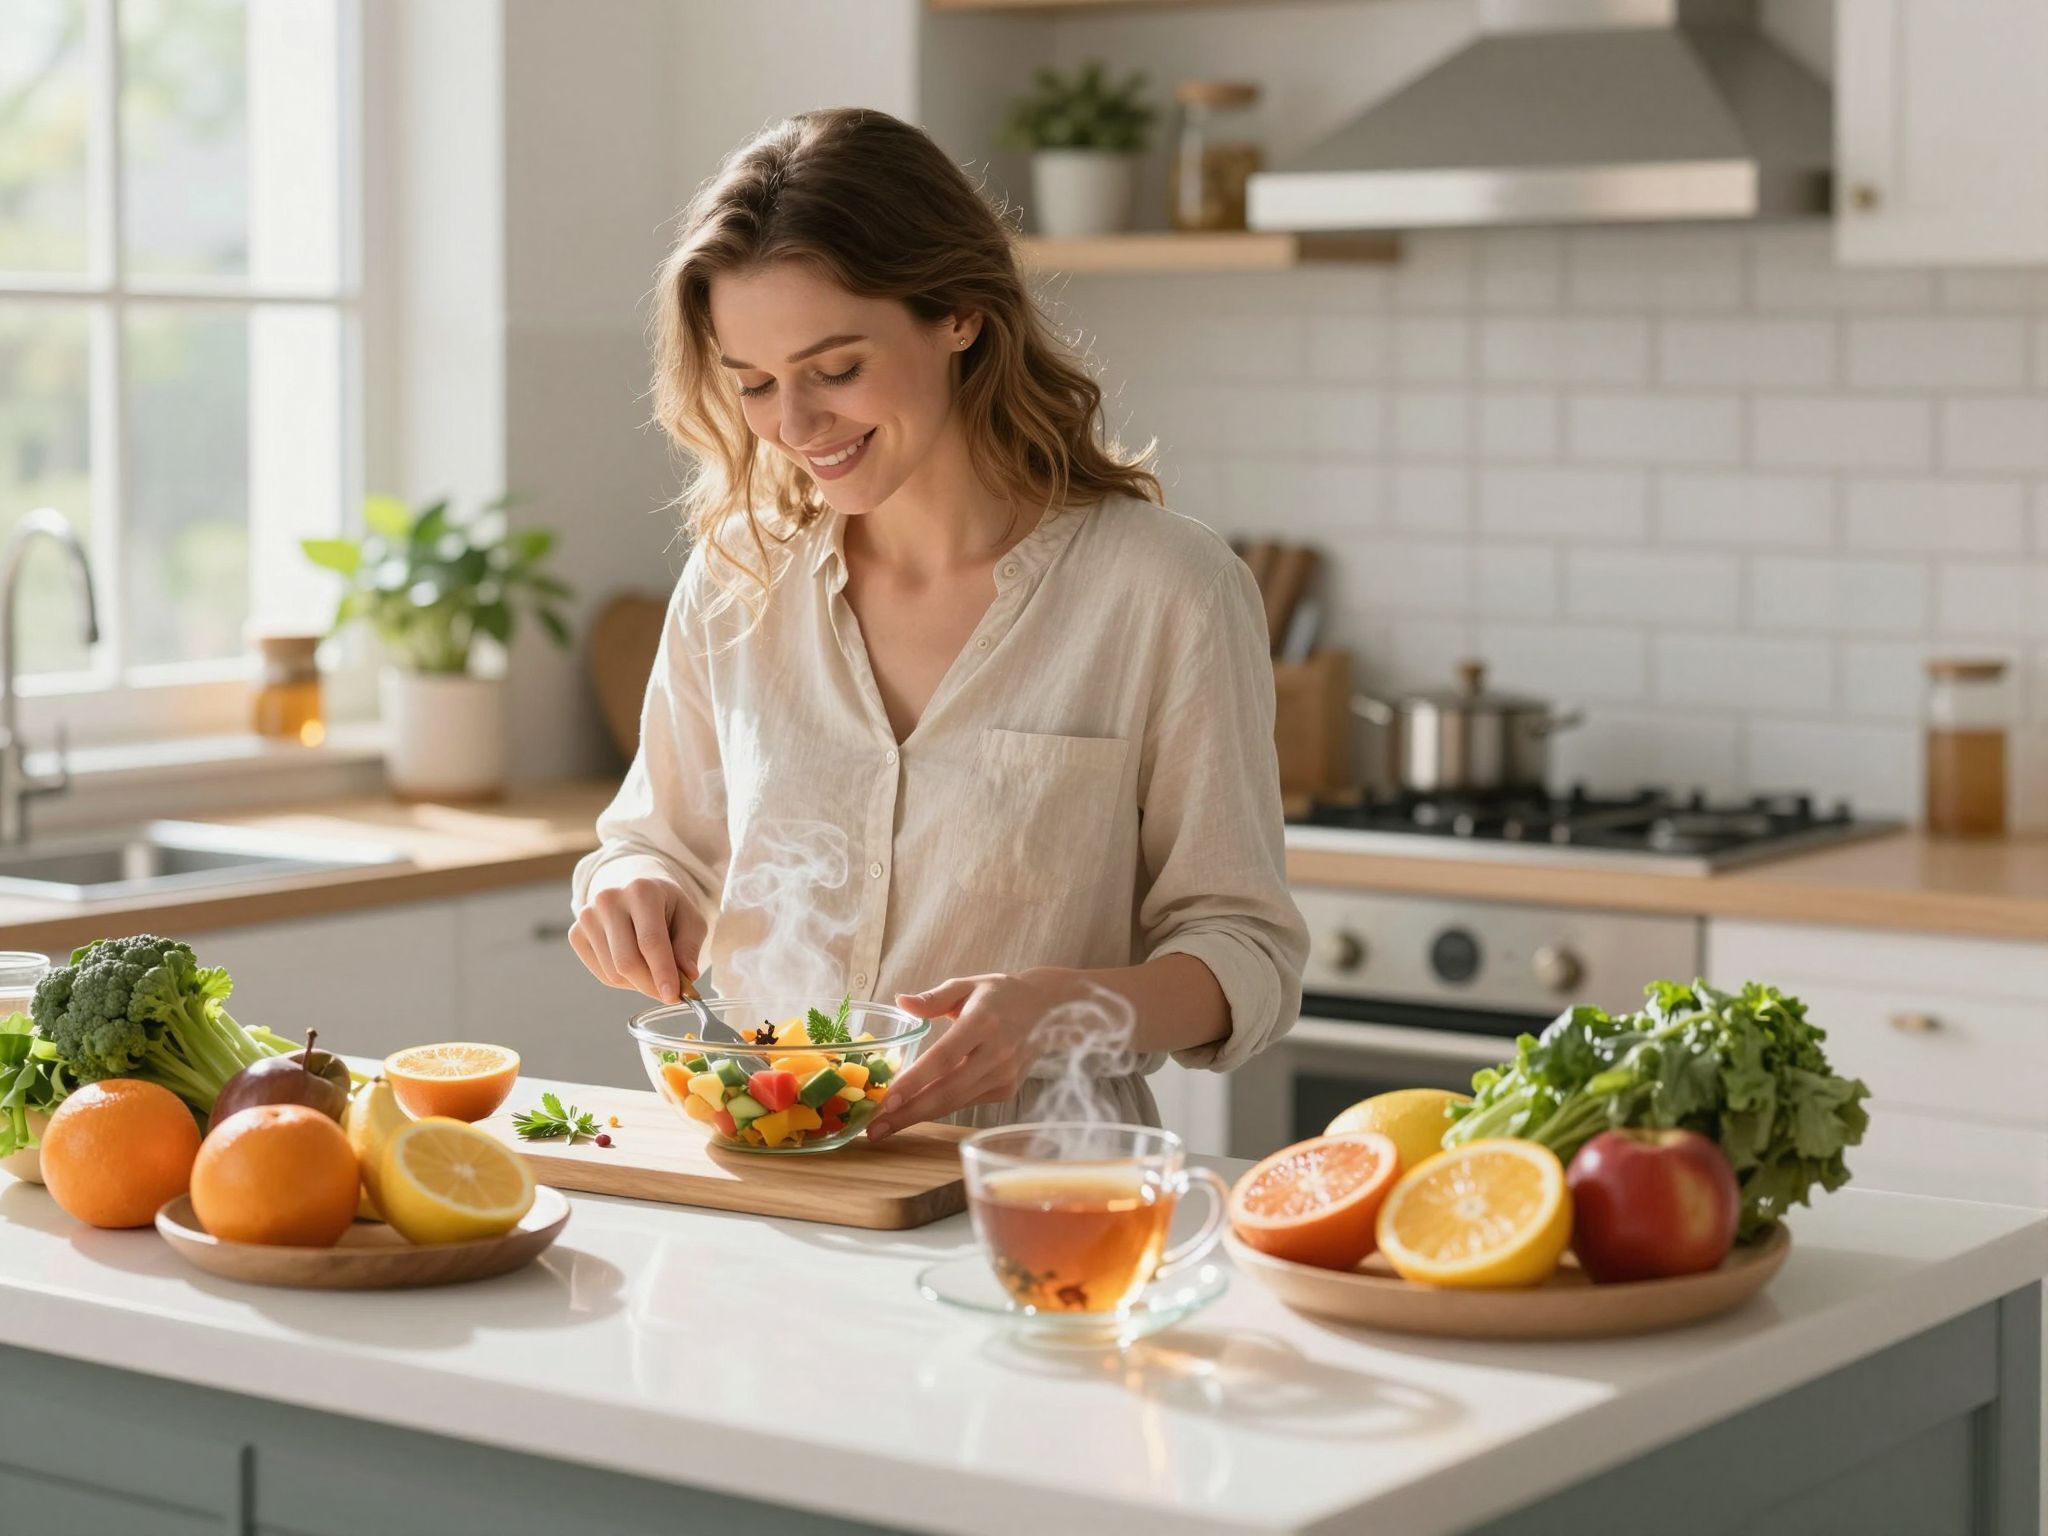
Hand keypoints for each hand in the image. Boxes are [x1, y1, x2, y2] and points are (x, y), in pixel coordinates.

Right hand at [568, 869, 706, 1003]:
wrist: (635, 894)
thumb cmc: (667, 909)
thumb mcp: (691, 920)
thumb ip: (689, 947)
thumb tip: (688, 976)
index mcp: (641, 890)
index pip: (650, 941)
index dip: (662, 972)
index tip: (674, 996)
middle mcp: (608, 899)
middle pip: (627, 961)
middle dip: (651, 985)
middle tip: (670, 995)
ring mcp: (587, 916)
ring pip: (614, 973)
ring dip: (639, 983)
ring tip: (653, 970)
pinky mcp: (576, 934)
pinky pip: (602, 975)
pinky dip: (623, 981)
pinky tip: (634, 965)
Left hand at [867, 969, 1077, 1139]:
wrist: (1048, 1008)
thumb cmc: (999, 994)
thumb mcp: (966, 985)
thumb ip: (933, 998)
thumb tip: (900, 1001)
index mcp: (983, 1021)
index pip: (944, 1056)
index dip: (915, 1081)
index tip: (887, 1100)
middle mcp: (997, 1052)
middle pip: (947, 1090)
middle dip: (909, 1113)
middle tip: (874, 1129)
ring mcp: (1004, 1075)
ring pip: (955, 1102)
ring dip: (918, 1116)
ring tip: (885, 1126)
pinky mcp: (1007, 1089)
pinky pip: (966, 1102)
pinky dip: (939, 1108)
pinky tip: (915, 1112)